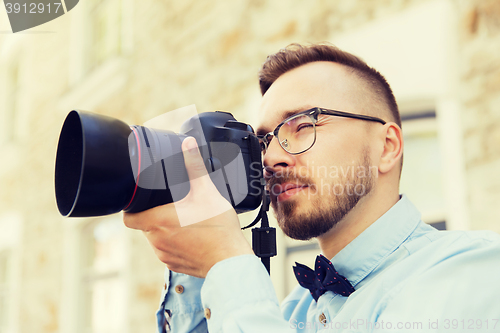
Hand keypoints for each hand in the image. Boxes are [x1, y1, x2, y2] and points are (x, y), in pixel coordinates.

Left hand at [123, 137, 253, 277]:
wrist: (230, 260)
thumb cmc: (218, 229)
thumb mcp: (206, 191)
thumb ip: (194, 166)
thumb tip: (188, 144)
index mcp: (157, 221)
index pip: (128, 217)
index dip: (132, 208)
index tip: (142, 201)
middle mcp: (156, 241)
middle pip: (145, 225)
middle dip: (155, 215)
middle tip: (174, 206)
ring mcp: (165, 255)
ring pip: (156, 238)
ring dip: (165, 230)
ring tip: (186, 221)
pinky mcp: (174, 265)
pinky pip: (168, 251)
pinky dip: (176, 243)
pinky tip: (192, 236)